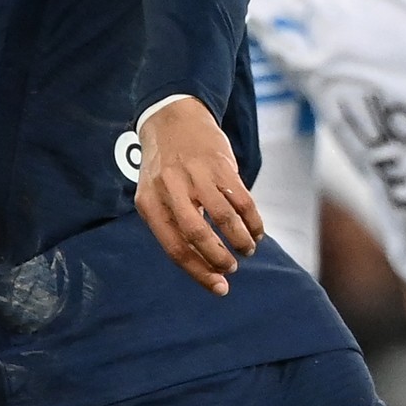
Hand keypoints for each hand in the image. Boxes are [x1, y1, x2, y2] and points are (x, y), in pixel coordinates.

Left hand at [133, 95, 262, 293]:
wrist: (172, 117)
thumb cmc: (165, 167)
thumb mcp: (155, 195)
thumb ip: (172, 224)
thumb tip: (203, 265)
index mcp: (149, 203)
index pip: (174, 248)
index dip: (199, 272)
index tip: (220, 288)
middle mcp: (170, 189)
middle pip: (197, 235)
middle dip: (219, 259)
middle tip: (232, 268)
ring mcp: (195, 175)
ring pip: (224, 218)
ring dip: (240, 240)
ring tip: (247, 249)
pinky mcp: (220, 164)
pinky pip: (242, 199)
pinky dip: (252, 220)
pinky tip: (256, 231)